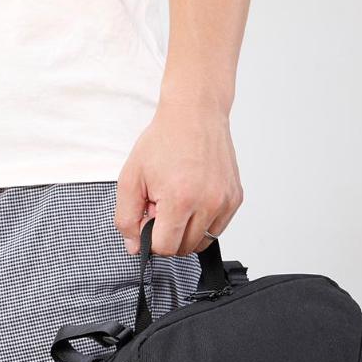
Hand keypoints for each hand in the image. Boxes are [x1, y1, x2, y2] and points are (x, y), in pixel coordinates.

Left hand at [115, 101, 242, 256]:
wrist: (195, 113)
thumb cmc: (164, 141)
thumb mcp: (130, 179)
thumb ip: (126, 219)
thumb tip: (134, 247)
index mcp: (180, 199)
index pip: (164, 247)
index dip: (151, 237)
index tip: (149, 216)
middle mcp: (208, 203)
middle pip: (183, 248)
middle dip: (168, 233)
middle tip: (162, 205)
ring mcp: (225, 202)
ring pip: (201, 242)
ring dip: (185, 231)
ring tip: (178, 202)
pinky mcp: (235, 198)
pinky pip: (216, 229)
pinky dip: (202, 223)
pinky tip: (193, 200)